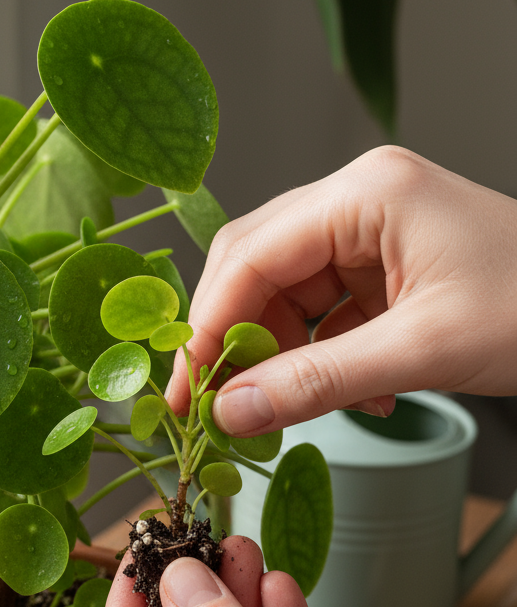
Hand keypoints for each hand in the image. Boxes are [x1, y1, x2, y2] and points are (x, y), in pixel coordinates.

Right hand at [166, 147, 516, 433]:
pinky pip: (322, 313)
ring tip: (292, 406)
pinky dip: (320, 358)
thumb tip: (232, 413)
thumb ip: (317, 381)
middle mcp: (357, 201)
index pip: (252, 254)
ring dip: (281, 355)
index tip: (183, 390)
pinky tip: (353, 393)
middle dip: (235, 339)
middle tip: (215, 403)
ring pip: (285, 295)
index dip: (208, 325)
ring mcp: (369, 232)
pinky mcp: (381, 267)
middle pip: (257, 267)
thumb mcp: (423, 350)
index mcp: (365, 193)